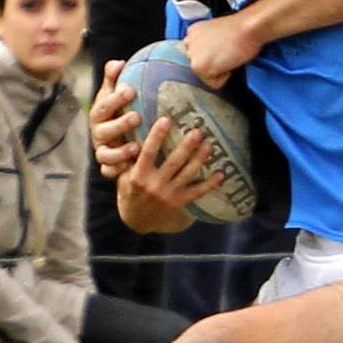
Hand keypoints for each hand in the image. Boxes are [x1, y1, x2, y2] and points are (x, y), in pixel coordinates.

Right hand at [89, 60, 142, 178]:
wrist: (118, 140)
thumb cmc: (118, 112)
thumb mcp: (114, 96)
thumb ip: (114, 80)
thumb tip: (119, 62)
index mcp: (100, 115)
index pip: (103, 105)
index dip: (114, 98)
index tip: (130, 90)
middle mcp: (98, 133)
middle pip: (103, 130)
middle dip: (119, 124)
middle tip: (137, 117)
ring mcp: (102, 151)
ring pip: (105, 154)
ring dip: (119, 151)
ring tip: (135, 146)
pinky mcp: (108, 167)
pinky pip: (108, 171)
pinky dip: (116, 170)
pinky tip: (128, 167)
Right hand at [117, 117, 220, 233]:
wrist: (137, 222)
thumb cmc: (129, 193)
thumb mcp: (123, 176)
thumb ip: (129, 159)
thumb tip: (133, 132)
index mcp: (138, 176)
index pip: (148, 153)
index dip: (156, 136)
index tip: (165, 120)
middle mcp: (155, 185)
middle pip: (174, 162)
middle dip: (187, 146)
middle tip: (197, 131)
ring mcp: (169, 195)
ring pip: (188, 174)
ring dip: (200, 159)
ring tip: (209, 144)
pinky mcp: (180, 203)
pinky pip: (197, 192)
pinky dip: (210, 184)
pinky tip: (220, 174)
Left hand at [182, 13, 261, 87]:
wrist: (247, 28)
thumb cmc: (241, 29)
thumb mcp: (217, 33)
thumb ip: (208, 45)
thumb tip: (213, 57)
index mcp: (193, 31)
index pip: (197, 54)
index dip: (213, 55)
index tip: (222, 50)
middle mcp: (188, 42)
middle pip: (200, 66)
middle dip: (213, 63)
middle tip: (227, 53)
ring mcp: (192, 55)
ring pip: (205, 76)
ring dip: (219, 70)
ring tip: (228, 56)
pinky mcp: (199, 67)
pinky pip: (213, 83)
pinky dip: (225, 77)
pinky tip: (229, 61)